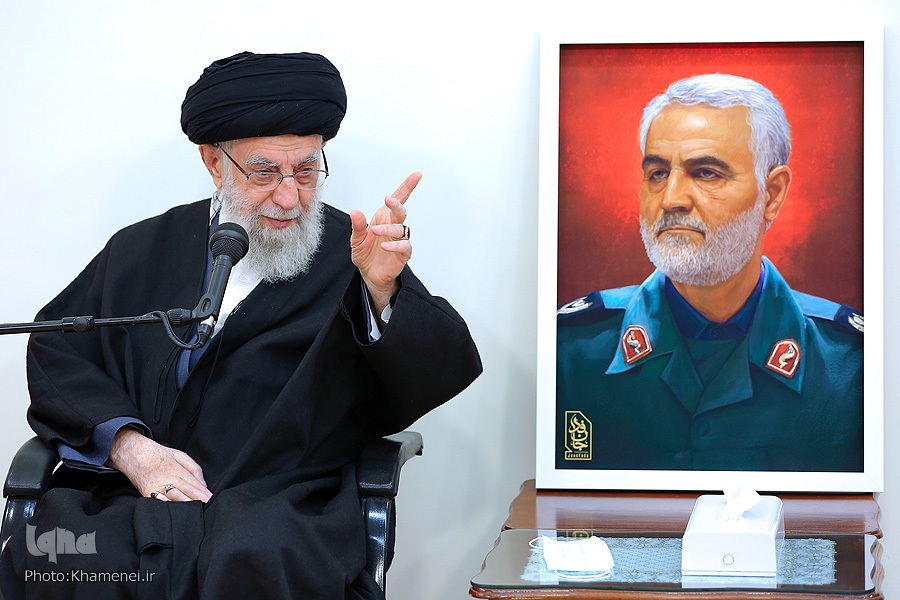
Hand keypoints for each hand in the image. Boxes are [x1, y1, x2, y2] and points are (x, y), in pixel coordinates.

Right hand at [107, 428, 212, 502]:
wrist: (133, 453)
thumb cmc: (159, 454)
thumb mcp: (180, 455)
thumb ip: (193, 469)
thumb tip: (203, 484)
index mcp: (176, 469)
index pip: (193, 483)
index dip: (203, 492)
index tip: (211, 499)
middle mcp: (167, 478)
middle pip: (185, 491)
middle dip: (197, 500)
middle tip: (207, 507)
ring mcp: (156, 487)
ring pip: (174, 498)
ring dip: (185, 505)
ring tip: (195, 512)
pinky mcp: (147, 494)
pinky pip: (159, 502)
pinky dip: (167, 507)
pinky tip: (175, 512)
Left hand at [349, 172, 420, 314]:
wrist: (369, 274)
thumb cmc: (366, 254)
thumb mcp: (356, 239)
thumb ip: (357, 225)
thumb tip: (356, 212)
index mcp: (384, 217)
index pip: (398, 199)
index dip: (408, 186)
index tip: (416, 175)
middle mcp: (394, 226)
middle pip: (401, 211)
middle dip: (397, 204)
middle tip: (387, 200)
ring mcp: (400, 239)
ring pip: (401, 229)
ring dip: (389, 228)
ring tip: (375, 231)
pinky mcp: (403, 253)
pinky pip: (404, 246)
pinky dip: (394, 245)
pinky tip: (384, 245)